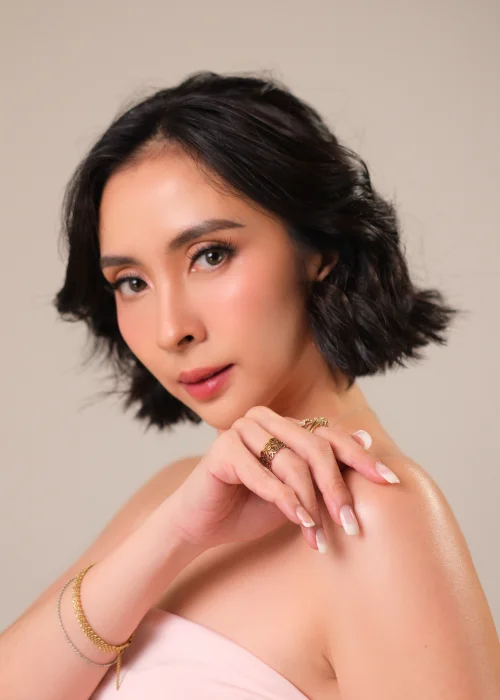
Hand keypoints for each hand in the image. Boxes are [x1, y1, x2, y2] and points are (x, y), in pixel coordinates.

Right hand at [165, 405, 399, 551]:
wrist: (201, 524)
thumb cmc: (250, 507)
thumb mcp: (298, 492)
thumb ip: (326, 468)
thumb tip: (367, 437)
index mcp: (284, 425)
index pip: (330, 435)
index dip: (360, 457)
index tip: (390, 482)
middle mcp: (265, 420)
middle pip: (316, 446)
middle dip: (337, 488)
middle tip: (350, 524)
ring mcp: (242, 430)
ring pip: (292, 462)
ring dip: (310, 503)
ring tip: (319, 535)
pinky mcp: (223, 449)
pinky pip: (263, 475)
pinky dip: (284, 501)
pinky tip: (300, 523)